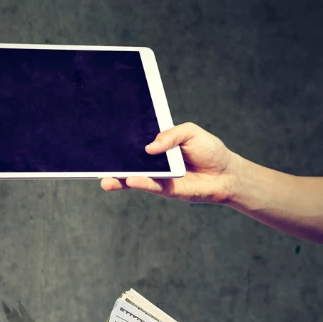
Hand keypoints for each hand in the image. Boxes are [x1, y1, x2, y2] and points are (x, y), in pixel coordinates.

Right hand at [99, 122, 242, 203]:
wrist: (226, 173)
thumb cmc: (209, 150)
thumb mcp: (191, 132)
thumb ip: (171, 135)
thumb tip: (149, 148)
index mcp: (157, 144)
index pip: (135, 141)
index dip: (121, 140)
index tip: (104, 138)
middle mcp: (153, 161)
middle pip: (129, 161)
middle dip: (112, 163)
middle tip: (96, 163)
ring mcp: (157, 175)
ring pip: (133, 177)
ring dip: (119, 179)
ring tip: (106, 180)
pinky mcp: (164, 189)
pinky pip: (150, 186)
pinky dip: (140, 183)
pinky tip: (130, 180)